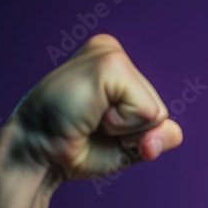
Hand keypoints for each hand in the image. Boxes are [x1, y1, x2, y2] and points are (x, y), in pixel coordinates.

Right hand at [3, 34, 182, 179]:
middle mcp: (111, 51)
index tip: (93, 129)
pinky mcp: (109, 64)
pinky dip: (121, 126)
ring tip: (86, 120)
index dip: (132, 135)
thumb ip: (157, 136)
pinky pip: (147, 112)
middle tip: (87, 127)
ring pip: (156, 112)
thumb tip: (172, 131)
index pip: (155, 111)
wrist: (35, 156)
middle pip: (159, 110)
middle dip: (130, 133)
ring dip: (124, 131)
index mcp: (114, 65)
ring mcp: (110, 54)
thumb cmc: (74, 149)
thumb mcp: (126, 146)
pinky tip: (88, 116)